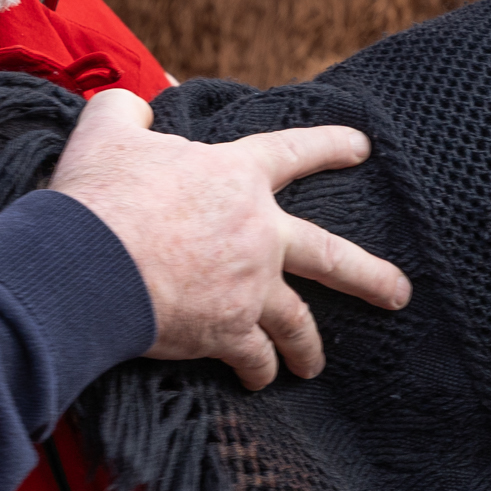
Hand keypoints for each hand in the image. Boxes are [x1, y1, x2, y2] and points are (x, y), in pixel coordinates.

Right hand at [49, 88, 408, 390]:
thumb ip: (128, 110)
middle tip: (400, 293)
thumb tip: (137, 109)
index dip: (329, 146)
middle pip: (328, 254)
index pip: (292, 152)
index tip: (362, 147)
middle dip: (369, 276)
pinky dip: (258, 370)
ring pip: (297, 321)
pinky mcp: (227, 332)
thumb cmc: (100, 194)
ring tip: (315, 363)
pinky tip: (260, 380)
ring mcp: (249, 287)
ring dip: (309, 345)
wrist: (90, 262)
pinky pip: (254, 357)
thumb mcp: (107, 131)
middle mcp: (258, 233)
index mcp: (236, 177)